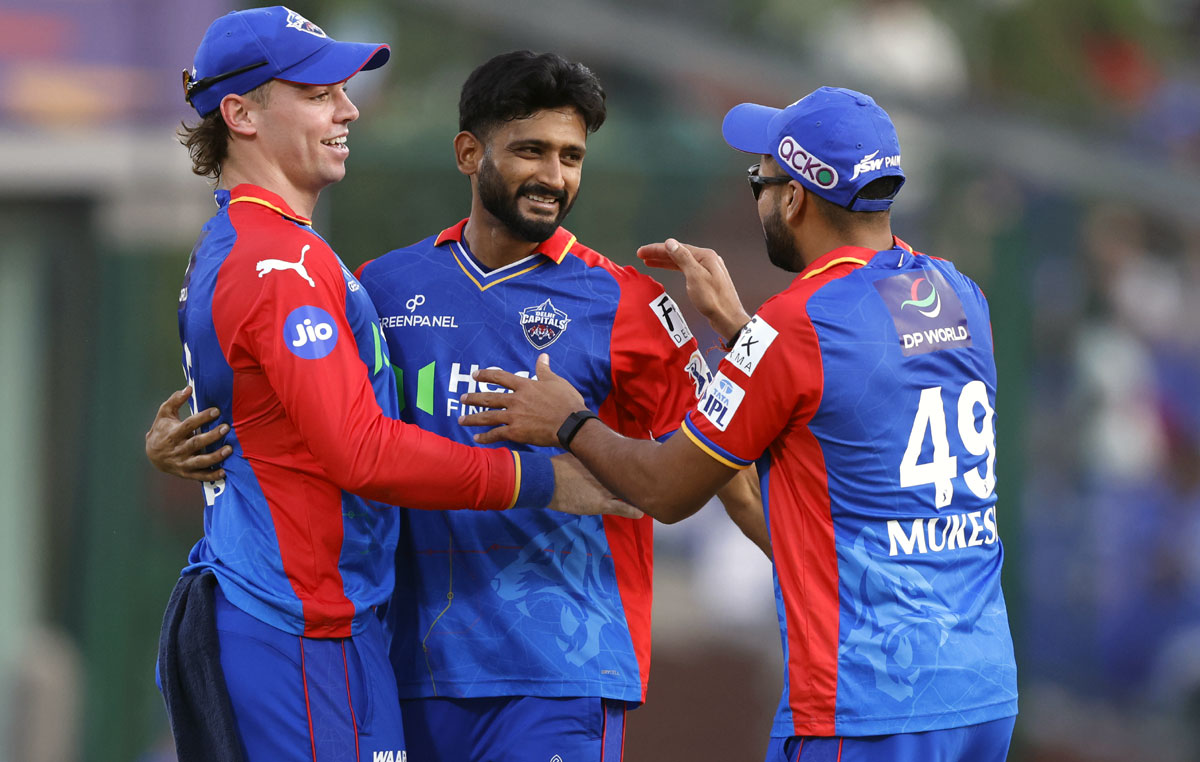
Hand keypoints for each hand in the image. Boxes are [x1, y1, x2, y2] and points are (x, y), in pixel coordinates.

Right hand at [145, 386, 231, 480]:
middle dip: (212, 436)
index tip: (216, 411)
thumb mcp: (165, 414)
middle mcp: (178, 449)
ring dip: (215, 456)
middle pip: (196, 443)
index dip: (202, 418)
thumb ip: (175, 400)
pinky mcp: (186, 473)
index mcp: (173, 433)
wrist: (152, 455)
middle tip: (226, 428)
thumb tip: (188, 388)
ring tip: (229, 450)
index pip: (189, 425)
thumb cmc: (162, 430)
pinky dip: (211, 475)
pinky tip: (224, 472)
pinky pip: (200, 476)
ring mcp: (182, 462)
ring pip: (200, 461)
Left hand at [458, 354, 586, 446]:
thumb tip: (543, 356)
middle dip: (473, 398)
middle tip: (461, 399)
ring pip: (488, 417)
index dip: (486, 375)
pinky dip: (485, 438)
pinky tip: (476, 439)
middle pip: (489, 398)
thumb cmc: (567, 402)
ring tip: (461, 420)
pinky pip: (496, 434)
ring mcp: (514, 417)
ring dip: (473, 418)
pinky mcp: (516, 433)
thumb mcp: (556, 382)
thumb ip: (545, 370)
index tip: (475, 375)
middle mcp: (516, 400)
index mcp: (525, 386)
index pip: (500, 377)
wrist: (572, 425)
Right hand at [546, 454, 642, 518]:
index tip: (643, 466)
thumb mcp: (576, 455)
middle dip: (641, 478)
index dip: (634, 465)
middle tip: (652, 480)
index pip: (625, 462)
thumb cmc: (557, 467)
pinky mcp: (601, 504)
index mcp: (602, 461)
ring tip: (649, 496)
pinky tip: (640, 513)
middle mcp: (608, 474)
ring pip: (629, 492)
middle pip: (632, 475)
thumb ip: (589, 456)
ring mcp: (605, 489)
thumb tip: (592, 452)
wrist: (547, 480)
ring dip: (638, 494)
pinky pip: (622, 508)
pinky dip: (632, 511)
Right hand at [637, 238, 749, 341]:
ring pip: (681, 262)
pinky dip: (674, 268)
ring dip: (665, 261)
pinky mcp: (706, 280)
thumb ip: (683, 258)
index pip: (676, 248)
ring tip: (649, 262)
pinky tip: (668, 268)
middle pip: (678, 253)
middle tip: (641, 255)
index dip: (657, 249)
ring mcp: (708, 270)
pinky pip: (686, 269)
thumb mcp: (695, 277)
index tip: (641, 252)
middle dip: (659, 254)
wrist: (728, 318)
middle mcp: (707, 260)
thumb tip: (670, 242)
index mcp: (705, 256)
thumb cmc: (713, 299)